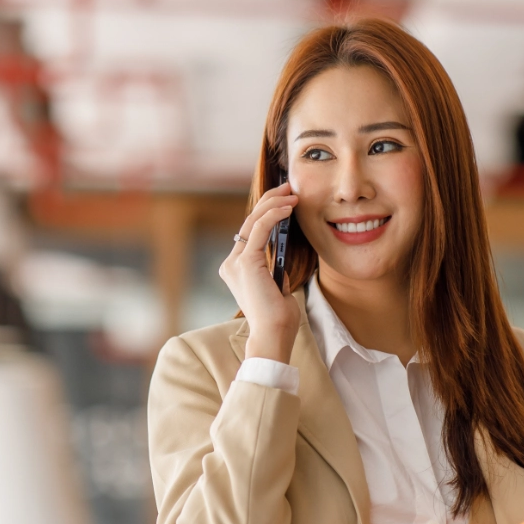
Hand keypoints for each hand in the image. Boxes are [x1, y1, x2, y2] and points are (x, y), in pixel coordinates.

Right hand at [219, 183, 300, 362]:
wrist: (273, 334)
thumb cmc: (278, 317)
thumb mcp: (277, 286)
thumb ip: (274, 268)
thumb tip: (280, 253)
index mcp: (237, 269)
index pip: (249, 233)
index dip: (266, 212)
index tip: (285, 201)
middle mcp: (231, 264)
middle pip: (248, 222)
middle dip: (269, 201)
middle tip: (288, 188)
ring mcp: (235, 263)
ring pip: (252, 221)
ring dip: (273, 204)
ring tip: (291, 194)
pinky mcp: (245, 263)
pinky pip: (259, 229)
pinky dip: (274, 215)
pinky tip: (288, 208)